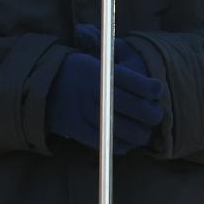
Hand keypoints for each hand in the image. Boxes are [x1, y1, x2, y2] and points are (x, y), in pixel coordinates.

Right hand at [46, 46, 166, 153]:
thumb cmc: (78, 71)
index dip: (154, 90)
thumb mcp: (96, 59)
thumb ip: (122, 69)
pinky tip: (127, 139)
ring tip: (144, 130)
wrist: (45, 87)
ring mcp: (89, 114)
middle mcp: (97, 93)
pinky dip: (125, 145)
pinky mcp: (82, 132)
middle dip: (153, 113)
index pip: (140, 85)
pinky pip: (112, 144)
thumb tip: (154, 86)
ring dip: (143, 133)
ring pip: (129, 130)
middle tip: (156, 113)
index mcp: (103, 73)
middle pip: (138, 109)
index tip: (157, 90)